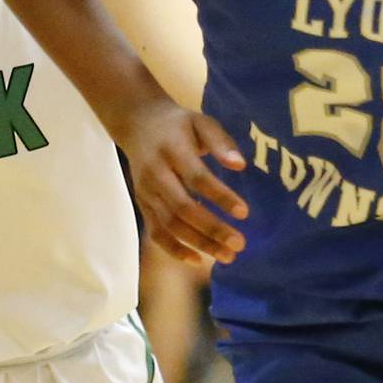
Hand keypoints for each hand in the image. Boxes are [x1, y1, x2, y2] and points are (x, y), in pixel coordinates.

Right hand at [117, 98, 248, 267]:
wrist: (138, 125)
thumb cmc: (179, 125)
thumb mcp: (202, 122)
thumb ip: (221, 142)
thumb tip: (240, 165)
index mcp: (172, 150)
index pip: (197, 177)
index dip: (220, 196)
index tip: (244, 212)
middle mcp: (156, 174)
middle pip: (183, 207)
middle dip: (212, 228)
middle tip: (239, 244)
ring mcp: (146, 192)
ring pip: (170, 224)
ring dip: (199, 243)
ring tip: (227, 256)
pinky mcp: (143, 204)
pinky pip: (156, 232)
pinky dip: (175, 249)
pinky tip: (198, 260)